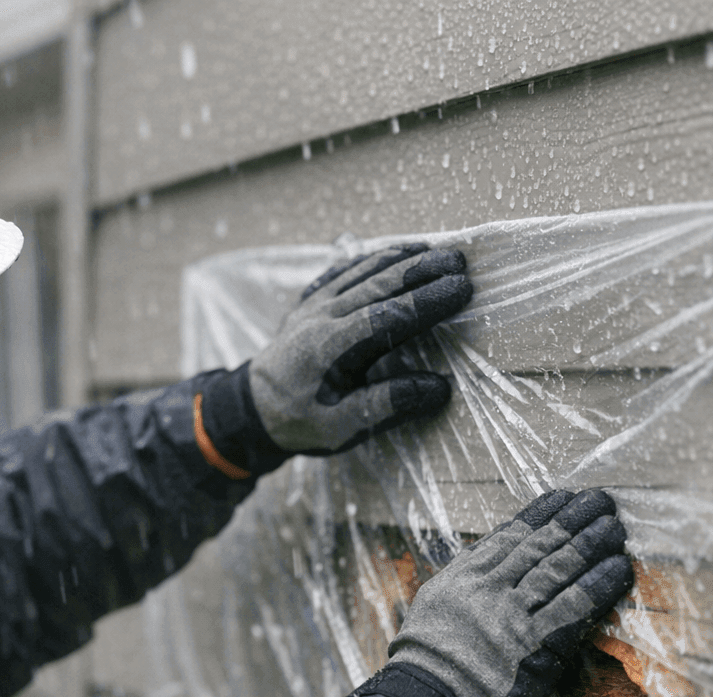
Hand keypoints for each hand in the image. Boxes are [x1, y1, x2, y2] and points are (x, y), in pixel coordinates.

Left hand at [250, 242, 470, 455]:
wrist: (250, 408)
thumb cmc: (297, 422)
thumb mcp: (340, 429)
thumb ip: (386, 406)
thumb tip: (439, 388)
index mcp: (330, 348)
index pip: (388, 317)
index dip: (427, 302)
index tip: (461, 290)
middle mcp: (322, 317)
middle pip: (379, 284)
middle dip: (423, 271)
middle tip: (461, 263)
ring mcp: (314, 304)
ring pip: (363, 271)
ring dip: (403, 259)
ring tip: (439, 252)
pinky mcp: (310, 301)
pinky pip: (344, 270)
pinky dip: (373, 259)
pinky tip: (395, 252)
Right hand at [355, 489, 632, 696]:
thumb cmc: (426, 663)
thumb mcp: (434, 607)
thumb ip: (465, 582)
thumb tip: (491, 562)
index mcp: (464, 576)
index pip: (510, 535)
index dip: (541, 515)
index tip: (563, 497)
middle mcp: (489, 588)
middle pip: (540, 546)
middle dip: (574, 520)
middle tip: (600, 502)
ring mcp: (512, 615)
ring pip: (559, 568)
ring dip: (592, 545)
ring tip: (615, 528)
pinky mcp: (535, 645)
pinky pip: (574, 607)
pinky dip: (599, 585)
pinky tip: (619, 569)